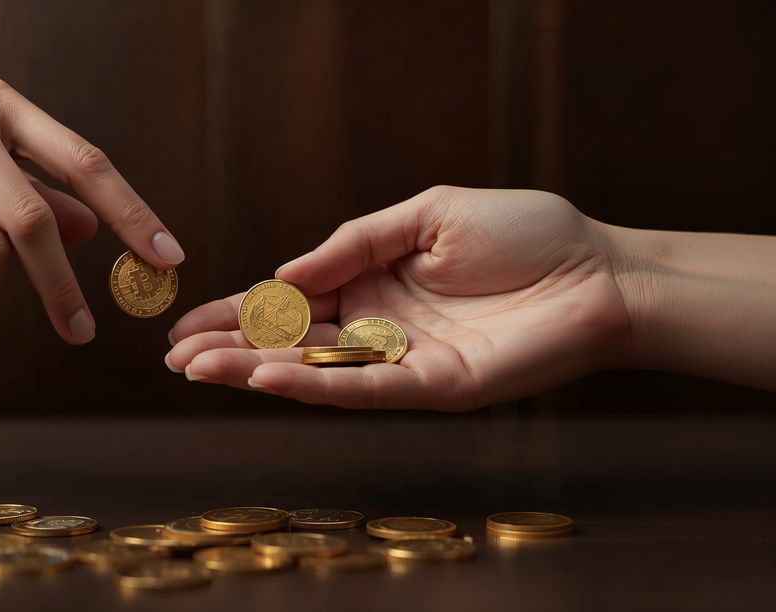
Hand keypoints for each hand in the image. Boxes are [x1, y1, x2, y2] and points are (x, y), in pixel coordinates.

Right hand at [166, 186, 630, 408]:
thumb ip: (355, 240)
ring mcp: (403, 361)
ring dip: (256, 371)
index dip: (240, 312)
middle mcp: (379, 327)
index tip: (186, 320)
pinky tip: (267, 377)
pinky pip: (364, 388)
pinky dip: (314, 384)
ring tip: (199, 369)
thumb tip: (287, 269)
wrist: (602, 271)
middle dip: (232, 348)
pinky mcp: (433, 387)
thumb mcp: (428, 213)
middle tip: (176, 357)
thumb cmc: (526, 233)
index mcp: (374, 281)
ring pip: (316, 370)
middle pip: (291, 342)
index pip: (292, 301)